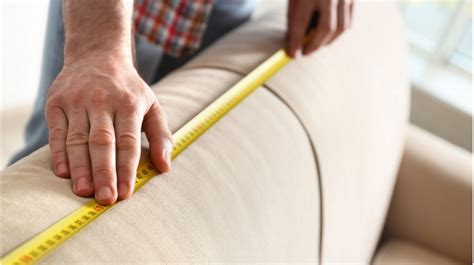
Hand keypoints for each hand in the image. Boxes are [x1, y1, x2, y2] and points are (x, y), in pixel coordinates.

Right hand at [45, 57, 172, 204]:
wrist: (96, 55)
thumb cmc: (129, 89)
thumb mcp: (152, 105)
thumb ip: (161, 136)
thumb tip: (165, 167)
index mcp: (129, 103)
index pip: (128, 141)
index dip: (126, 168)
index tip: (126, 193)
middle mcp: (101, 101)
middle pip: (102, 142)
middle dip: (104, 172)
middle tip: (105, 199)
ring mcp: (76, 101)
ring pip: (77, 139)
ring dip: (80, 168)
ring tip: (84, 192)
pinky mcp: (56, 103)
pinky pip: (56, 132)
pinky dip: (59, 154)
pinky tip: (63, 174)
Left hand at [286, 0, 353, 56]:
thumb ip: (294, 17)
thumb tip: (294, 41)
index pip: (301, 21)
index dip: (296, 41)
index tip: (292, 54)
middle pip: (326, 28)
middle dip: (314, 45)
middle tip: (304, 52)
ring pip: (340, 28)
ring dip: (327, 42)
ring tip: (314, 46)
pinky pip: (347, 22)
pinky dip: (337, 33)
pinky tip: (326, 37)